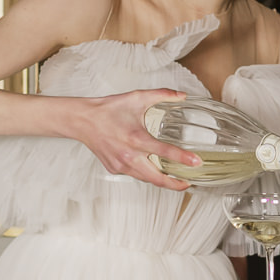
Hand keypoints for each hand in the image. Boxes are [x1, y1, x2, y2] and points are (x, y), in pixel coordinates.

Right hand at [72, 89, 190, 188]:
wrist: (83, 120)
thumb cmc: (108, 109)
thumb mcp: (137, 98)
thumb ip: (161, 95)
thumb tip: (182, 95)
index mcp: (136, 138)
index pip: (165, 152)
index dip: (183, 159)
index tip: (196, 163)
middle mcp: (129, 155)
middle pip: (157, 179)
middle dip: (175, 184)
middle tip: (188, 182)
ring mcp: (121, 165)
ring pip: (146, 179)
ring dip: (161, 180)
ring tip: (174, 178)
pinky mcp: (114, 169)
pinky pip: (134, 174)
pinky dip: (144, 172)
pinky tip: (149, 166)